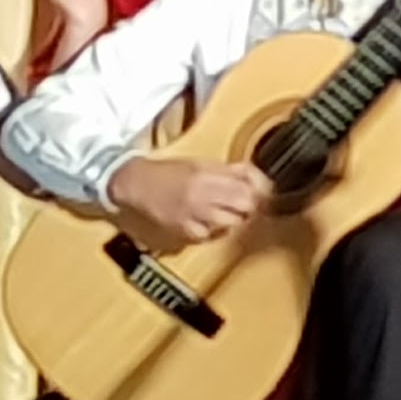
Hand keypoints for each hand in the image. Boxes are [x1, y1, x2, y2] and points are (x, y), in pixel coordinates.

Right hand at [109, 154, 271, 250]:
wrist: (136, 184)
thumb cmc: (168, 172)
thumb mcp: (201, 163)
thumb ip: (230, 171)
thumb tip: (257, 178)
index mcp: (209, 173)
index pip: (249, 185)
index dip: (261, 193)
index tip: (264, 196)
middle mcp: (203, 193)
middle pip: (245, 205)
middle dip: (250, 208)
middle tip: (246, 207)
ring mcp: (194, 213)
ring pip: (231, 223)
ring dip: (232, 221)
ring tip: (224, 215)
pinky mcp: (183, 230)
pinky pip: (209, 236)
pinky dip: (211, 232)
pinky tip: (205, 224)